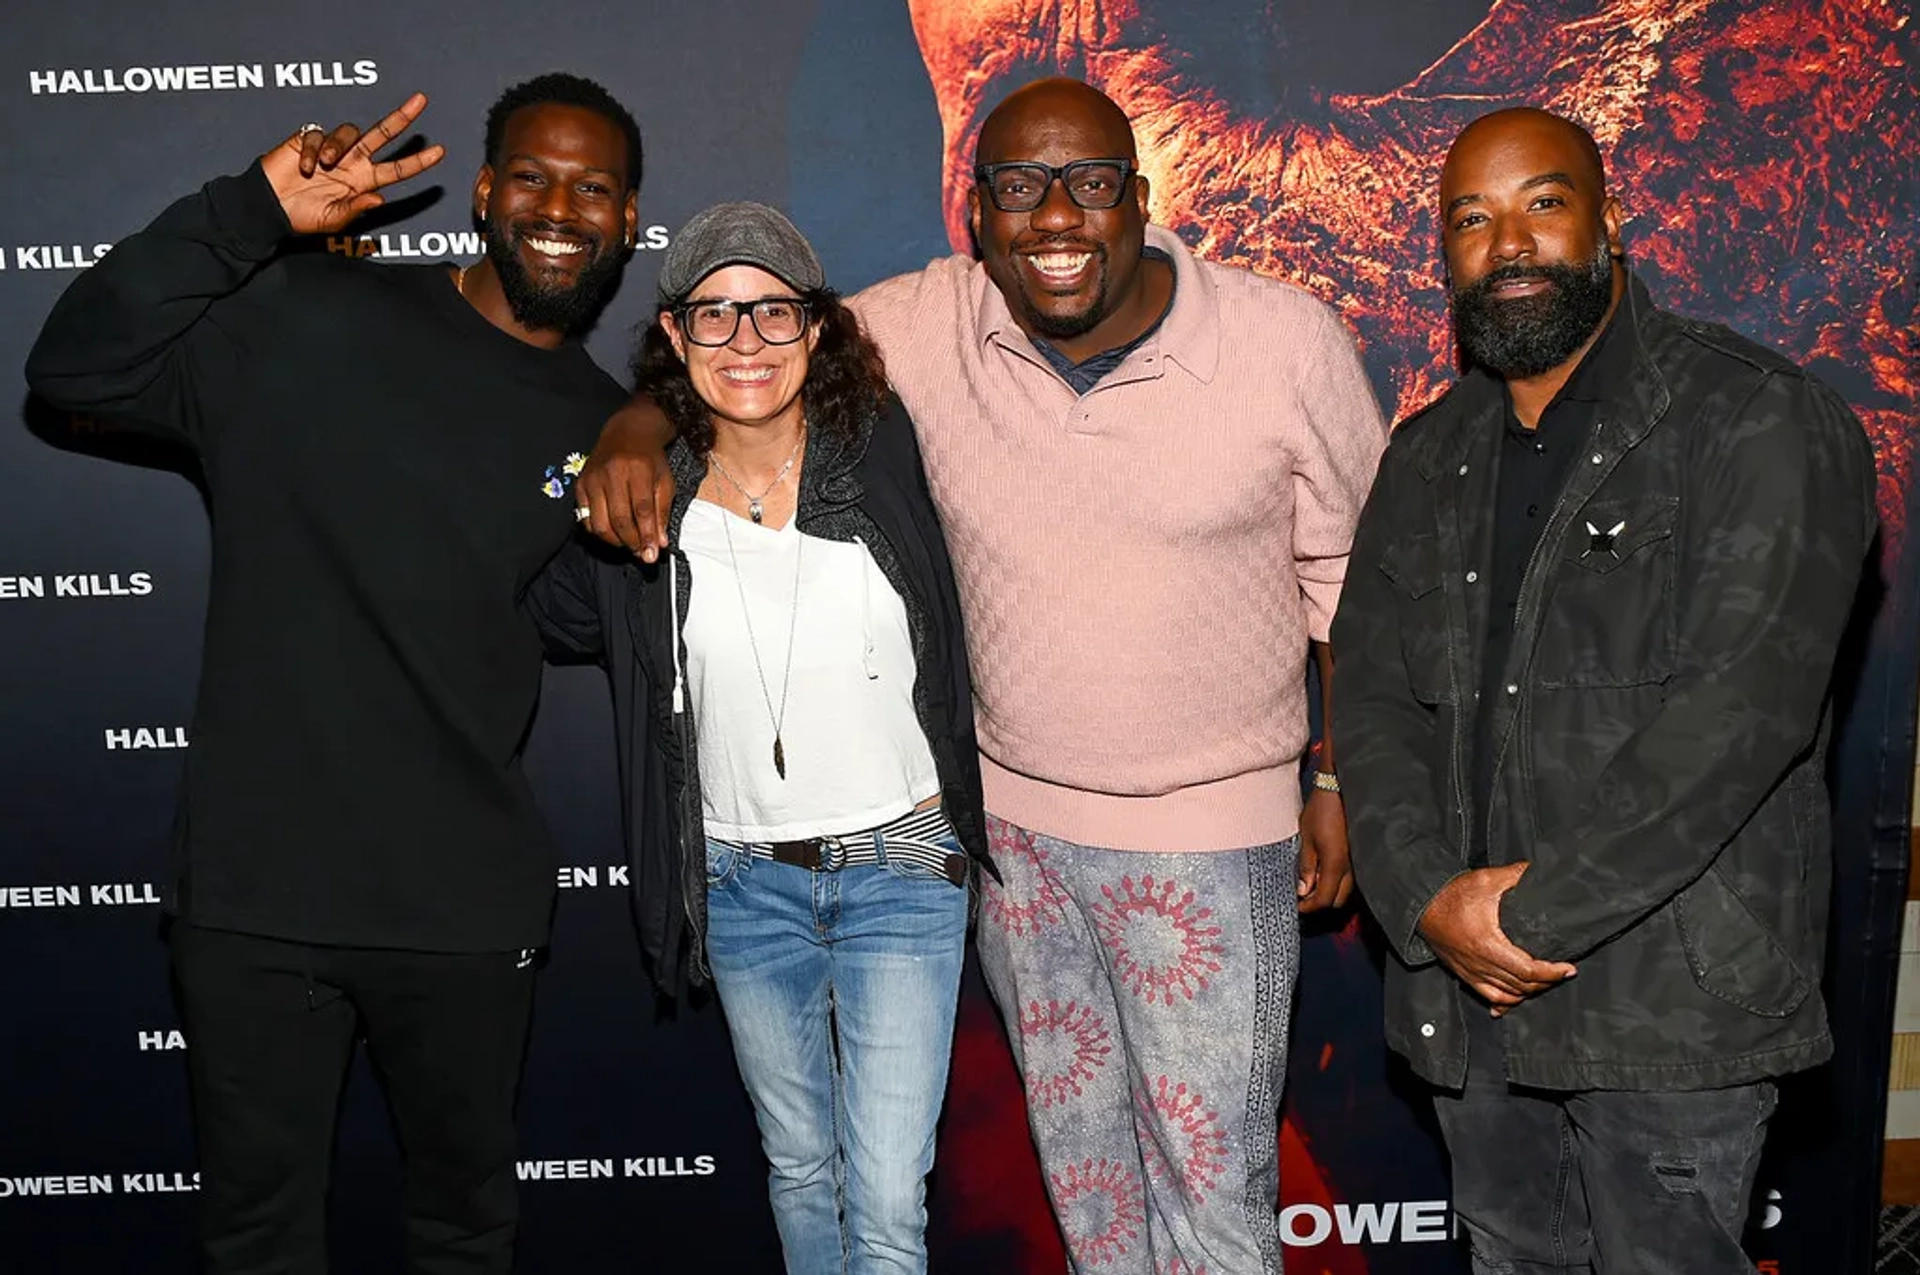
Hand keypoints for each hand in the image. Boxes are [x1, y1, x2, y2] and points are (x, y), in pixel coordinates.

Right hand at [259, 93, 444, 234]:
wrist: (269, 207)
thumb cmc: (301, 217)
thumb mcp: (333, 220)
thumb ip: (356, 208)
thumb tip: (380, 199)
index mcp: (362, 183)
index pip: (397, 169)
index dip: (418, 162)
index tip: (440, 152)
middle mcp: (351, 163)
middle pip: (382, 134)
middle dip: (402, 118)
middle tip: (421, 101)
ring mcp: (331, 149)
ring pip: (349, 132)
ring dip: (337, 147)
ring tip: (322, 166)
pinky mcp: (307, 139)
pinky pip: (316, 134)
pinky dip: (310, 151)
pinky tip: (302, 168)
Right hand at [575, 400, 676, 560]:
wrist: (627, 432)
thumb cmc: (649, 459)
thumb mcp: (664, 480)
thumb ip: (662, 512)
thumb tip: (660, 543)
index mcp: (637, 468)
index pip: (642, 510)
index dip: (647, 536)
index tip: (652, 555)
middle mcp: (611, 473)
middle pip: (619, 520)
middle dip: (632, 543)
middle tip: (642, 554)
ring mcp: (592, 478)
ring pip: (600, 523)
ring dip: (615, 541)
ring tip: (629, 545)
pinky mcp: (580, 484)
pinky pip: (585, 518)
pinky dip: (599, 531)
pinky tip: (613, 533)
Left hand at [1296, 788, 1352, 912]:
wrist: (1343, 787)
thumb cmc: (1322, 809)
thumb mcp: (1307, 837)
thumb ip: (1307, 866)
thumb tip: (1303, 890)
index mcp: (1335, 864)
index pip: (1324, 900)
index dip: (1309, 907)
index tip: (1297, 905)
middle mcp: (1352, 867)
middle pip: (1338, 900)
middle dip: (1320, 903)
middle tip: (1303, 896)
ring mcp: (1359, 861)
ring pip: (1347, 890)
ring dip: (1330, 892)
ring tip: (1312, 883)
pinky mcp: (1362, 854)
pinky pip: (1352, 877)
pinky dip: (1338, 881)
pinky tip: (1325, 871)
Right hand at [1417, 864, 1575, 1010]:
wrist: (1422, 904)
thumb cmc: (1450, 894)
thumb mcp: (1486, 880)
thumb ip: (1516, 875)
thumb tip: (1538, 869)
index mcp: (1487, 944)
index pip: (1527, 970)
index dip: (1551, 972)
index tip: (1567, 968)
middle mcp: (1478, 963)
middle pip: (1521, 986)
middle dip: (1546, 982)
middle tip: (1562, 973)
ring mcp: (1470, 971)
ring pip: (1507, 994)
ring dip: (1529, 992)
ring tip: (1545, 982)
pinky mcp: (1463, 972)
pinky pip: (1487, 995)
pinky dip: (1504, 1003)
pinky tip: (1513, 1002)